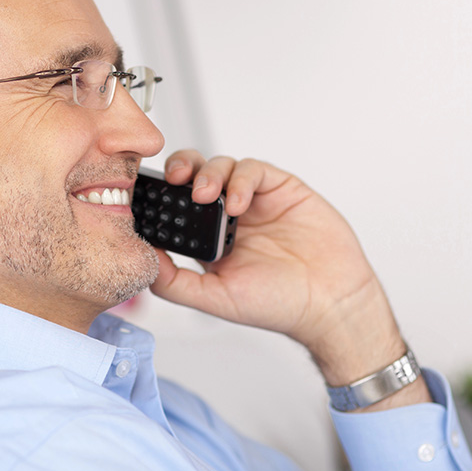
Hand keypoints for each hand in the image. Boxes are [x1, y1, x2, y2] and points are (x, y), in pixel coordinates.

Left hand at [148, 151, 417, 391]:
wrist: (330, 303)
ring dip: (209, 174)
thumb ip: (173, 282)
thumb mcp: (214, 298)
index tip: (146, 195)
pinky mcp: (282, 188)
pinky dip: (241, 179)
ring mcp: (255, 199)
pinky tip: (238, 202)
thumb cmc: (277, 305)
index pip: (175, 202)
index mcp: (208, 237)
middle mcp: (228, 214)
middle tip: (173, 179)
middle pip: (194, 173)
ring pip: (221, 165)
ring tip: (206, 195)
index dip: (160, 193)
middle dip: (180, 168)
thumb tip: (141, 260)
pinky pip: (254, 170)